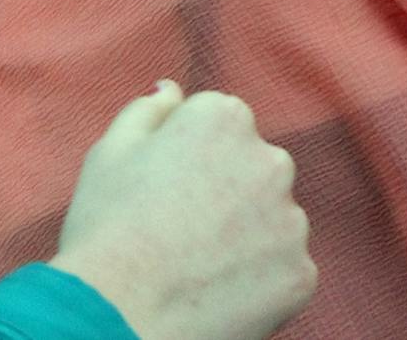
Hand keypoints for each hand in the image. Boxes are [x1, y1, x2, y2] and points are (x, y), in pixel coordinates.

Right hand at [52, 83, 315, 339]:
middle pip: (255, 170)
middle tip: (181, 232)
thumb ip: (148, 110)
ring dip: (248, 237)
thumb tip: (172, 89)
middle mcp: (270, 159)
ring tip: (197, 267)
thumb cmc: (106, 231)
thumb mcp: (110, 153)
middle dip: (229, 193)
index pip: (222, 127)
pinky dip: (259, 283)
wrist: (118, 316)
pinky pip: (283, 270)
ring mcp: (291, 219)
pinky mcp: (301, 273)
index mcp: (225, 118)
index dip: (190, 161)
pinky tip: (218, 293)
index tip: (166, 191)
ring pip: (272, 221)